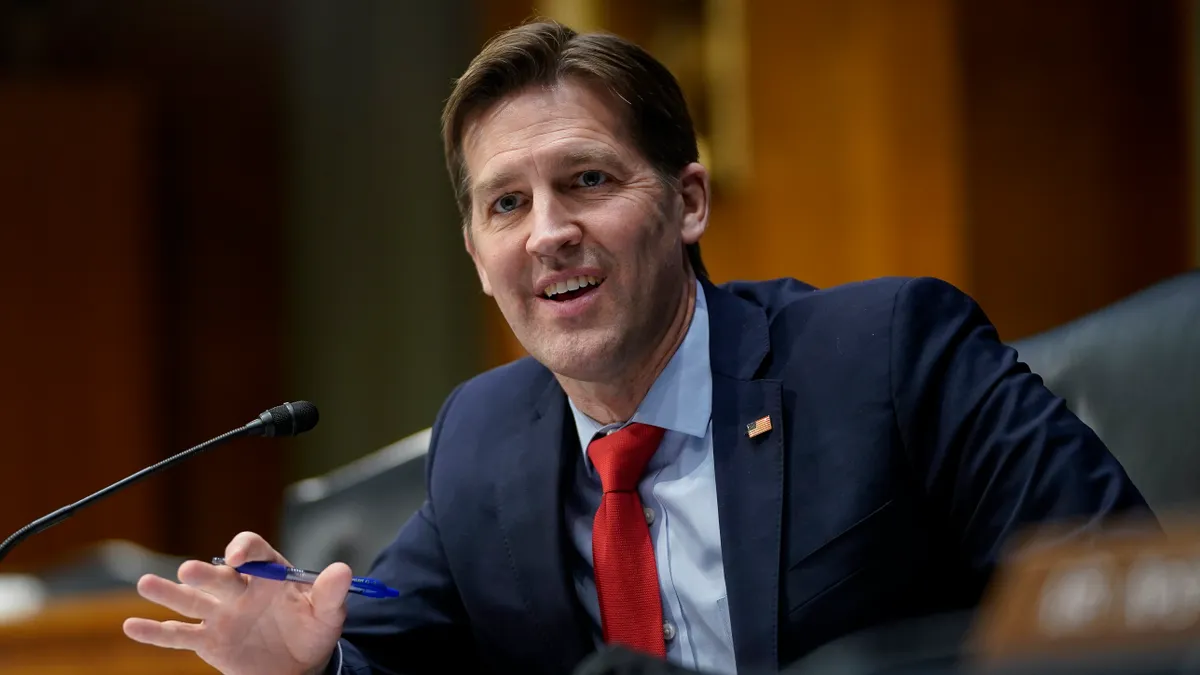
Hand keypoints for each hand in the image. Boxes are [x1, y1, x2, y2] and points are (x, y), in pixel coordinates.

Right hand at [123, 531, 351, 674]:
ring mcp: (220, 615)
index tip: (238, 559)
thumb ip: (333, 592)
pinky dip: (155, 632)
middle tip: (189, 572)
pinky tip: (132, 626)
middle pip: (218, 577)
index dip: (245, 551)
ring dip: (169, 593)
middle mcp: (239, 589)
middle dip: (205, 574)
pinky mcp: (208, 641)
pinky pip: (179, 635)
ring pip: (191, 601)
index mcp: (268, 573)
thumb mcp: (329, 612)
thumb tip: (343, 570)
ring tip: (146, 584)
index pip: (254, 552)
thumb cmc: (313, 629)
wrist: (301, 665)